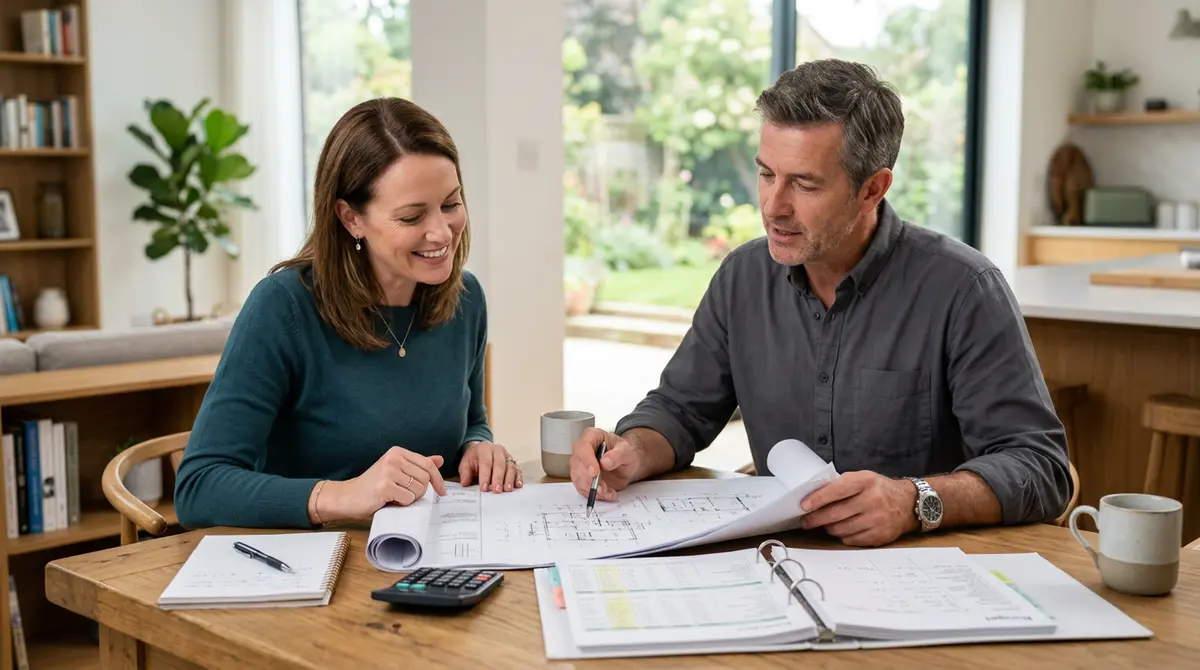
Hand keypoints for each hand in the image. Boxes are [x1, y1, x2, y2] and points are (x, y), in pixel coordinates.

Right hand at [318, 446, 446, 520]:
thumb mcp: (396, 471)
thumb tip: (439, 460)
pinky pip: (408, 498)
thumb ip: (416, 465)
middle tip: (404, 495)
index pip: (428, 464)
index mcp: (398, 452)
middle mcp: (394, 458)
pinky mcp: (384, 486)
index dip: (438, 479)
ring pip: (418, 489)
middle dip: (420, 492)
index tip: (442, 491)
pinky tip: (390, 501)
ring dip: (410, 498)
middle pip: (425, 478)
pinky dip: (402, 503)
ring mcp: (389, 471)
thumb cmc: (373, 486)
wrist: (347, 497)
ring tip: (395, 497)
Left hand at [459, 441, 522, 492]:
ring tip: (507, 490)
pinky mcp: (513, 462)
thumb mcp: (465, 464)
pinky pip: (518, 470)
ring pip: (510, 467)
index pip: (486, 463)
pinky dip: (518, 478)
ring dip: (509, 479)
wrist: (481, 451)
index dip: (485, 476)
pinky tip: (517, 485)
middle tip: (497, 491)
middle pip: (500, 464)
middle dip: (498, 478)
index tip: (484, 488)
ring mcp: (507, 456)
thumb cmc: (474, 459)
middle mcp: (498, 450)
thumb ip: (465, 473)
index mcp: (485, 449)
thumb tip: (465, 483)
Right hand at [569, 428, 642, 501]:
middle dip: (590, 480)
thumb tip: (605, 461)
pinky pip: (583, 489)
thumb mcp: (627, 451)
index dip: (587, 460)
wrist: (625, 464)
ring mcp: (580, 465)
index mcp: (591, 436)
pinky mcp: (582, 479)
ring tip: (608, 492)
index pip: (583, 446)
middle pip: (577, 465)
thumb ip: (618, 454)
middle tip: (603, 488)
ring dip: (592, 489)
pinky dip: (594, 494)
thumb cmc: (624, 452)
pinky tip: (607, 494)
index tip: (595, 472)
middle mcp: (582, 450)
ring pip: (578, 479)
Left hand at [798, 472, 918, 546]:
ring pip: (841, 529)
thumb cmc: (879, 489)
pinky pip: (851, 540)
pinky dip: (843, 536)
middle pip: (835, 513)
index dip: (818, 499)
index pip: (837, 490)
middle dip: (816, 519)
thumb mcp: (863, 478)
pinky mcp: (879, 536)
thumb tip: (814, 496)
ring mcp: (877, 520)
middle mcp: (873, 500)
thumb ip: (842, 485)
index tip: (804, 505)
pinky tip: (845, 529)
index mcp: (866, 481)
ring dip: (829, 528)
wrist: (909, 504)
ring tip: (827, 524)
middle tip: (806, 521)